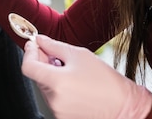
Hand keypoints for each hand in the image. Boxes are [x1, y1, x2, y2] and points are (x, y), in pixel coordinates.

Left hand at [22, 35, 151, 118]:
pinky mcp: (62, 117)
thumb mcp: (80, 55)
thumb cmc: (106, 81)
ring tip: (70, 70)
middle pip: (37, 76)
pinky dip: (58, 88)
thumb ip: (54, 46)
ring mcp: (57, 111)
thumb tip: (40, 40)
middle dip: (42, 62)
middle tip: (54, 53)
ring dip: (51, 75)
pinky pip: (54, 98)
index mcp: (56, 82)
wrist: (124, 106)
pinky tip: (73, 83)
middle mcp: (54, 99)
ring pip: (45, 87)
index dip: (29, 52)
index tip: (34, 44)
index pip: (28, 67)